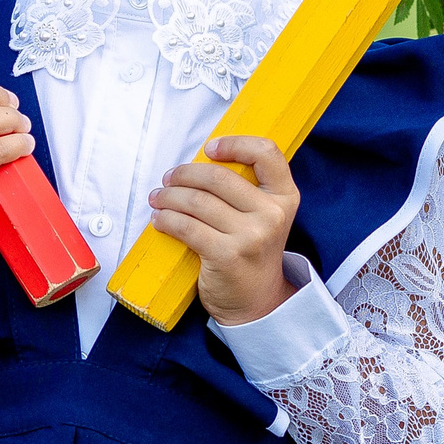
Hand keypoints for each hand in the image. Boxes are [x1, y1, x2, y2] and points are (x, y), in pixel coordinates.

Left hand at [146, 136, 300, 325]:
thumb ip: (248, 189)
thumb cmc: (253, 252)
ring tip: (158, 198)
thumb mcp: (265, 217)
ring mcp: (251, 236)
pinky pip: (186, 227)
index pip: (266, 153)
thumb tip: (202, 162)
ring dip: (169, 197)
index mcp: (285, 197)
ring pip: (197, 201)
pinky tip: (160, 220)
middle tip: (169, 179)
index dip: (235, 143)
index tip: (210, 148)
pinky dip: (166, 220)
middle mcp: (272, 214)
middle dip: (185, 174)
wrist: (257, 301)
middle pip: (218, 177)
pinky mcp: (227, 255)